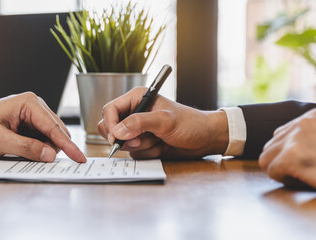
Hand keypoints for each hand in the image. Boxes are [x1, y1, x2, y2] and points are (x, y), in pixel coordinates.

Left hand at [0, 92, 85, 162]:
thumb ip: (26, 148)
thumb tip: (49, 154)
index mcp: (28, 103)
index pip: (53, 127)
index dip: (68, 145)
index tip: (79, 158)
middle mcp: (34, 105)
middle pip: (56, 132)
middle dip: (52, 148)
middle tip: (36, 160)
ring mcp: (33, 114)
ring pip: (51, 137)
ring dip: (43, 149)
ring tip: (18, 151)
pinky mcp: (30, 123)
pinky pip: (43, 139)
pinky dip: (38, 148)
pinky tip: (22, 149)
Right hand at [98, 87, 228, 158]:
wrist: (205, 139)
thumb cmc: (190, 123)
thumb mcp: (165, 120)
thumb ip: (140, 123)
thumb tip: (118, 131)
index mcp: (137, 99)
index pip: (110, 110)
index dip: (110, 124)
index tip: (116, 138)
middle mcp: (134, 113)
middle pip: (110, 128)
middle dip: (124, 139)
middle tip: (139, 141)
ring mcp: (138, 130)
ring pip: (123, 144)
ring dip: (141, 147)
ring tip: (159, 141)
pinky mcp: (143, 144)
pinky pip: (134, 154)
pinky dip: (148, 153)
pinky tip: (161, 147)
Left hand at [259, 108, 315, 200]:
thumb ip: (307, 134)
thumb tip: (277, 144)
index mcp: (311, 115)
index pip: (280, 136)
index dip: (291, 154)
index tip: (315, 161)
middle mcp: (301, 121)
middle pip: (270, 147)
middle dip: (284, 163)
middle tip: (312, 170)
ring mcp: (297, 137)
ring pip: (266, 159)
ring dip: (283, 172)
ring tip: (309, 174)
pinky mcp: (293, 155)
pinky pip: (271, 172)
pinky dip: (286, 181)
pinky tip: (308, 179)